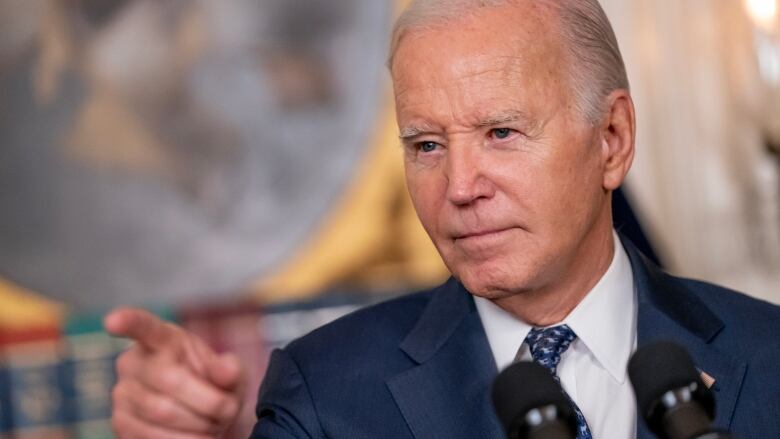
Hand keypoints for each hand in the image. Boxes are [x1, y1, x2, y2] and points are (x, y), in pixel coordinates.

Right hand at [105, 307, 245, 437]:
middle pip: (169, 379)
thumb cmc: (215, 388)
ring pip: (162, 412)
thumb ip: (230, 369)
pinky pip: (150, 435)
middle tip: (228, 410)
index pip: (143, 326)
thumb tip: (227, 370)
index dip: (128, 321)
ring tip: (214, 425)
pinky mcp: (120, 423)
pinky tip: (199, 437)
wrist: (205, 419)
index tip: (114, 320)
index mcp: (163, 338)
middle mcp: (133, 362)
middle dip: (208, 401)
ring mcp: (122, 393)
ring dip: (198, 424)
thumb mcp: (231, 375)